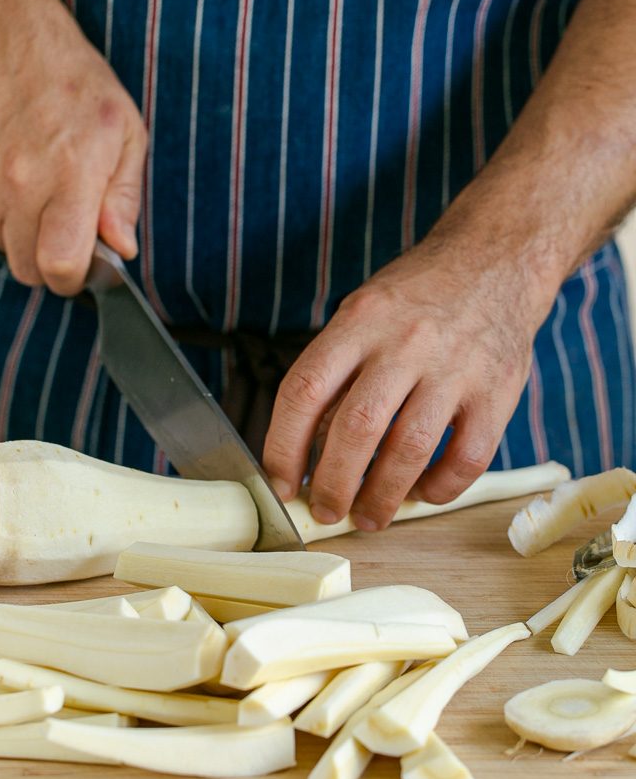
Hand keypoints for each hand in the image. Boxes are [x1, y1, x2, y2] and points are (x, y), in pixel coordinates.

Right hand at [0, 0, 146, 294]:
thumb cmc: (70, 76)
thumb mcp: (124, 130)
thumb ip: (124, 199)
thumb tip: (120, 250)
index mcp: (69, 175)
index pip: (60, 268)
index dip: (76, 279)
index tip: (86, 267)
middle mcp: (17, 182)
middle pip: (29, 270)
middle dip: (51, 260)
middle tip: (66, 226)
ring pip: (4, 245)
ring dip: (24, 231)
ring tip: (39, 183)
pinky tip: (11, 167)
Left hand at [263, 233, 553, 529]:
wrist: (496, 260)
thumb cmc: (416, 298)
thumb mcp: (363, 314)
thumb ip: (336, 373)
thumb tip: (307, 451)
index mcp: (359, 322)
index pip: (303, 391)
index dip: (284, 447)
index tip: (281, 484)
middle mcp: (404, 343)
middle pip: (356, 428)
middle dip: (334, 484)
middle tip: (327, 511)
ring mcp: (455, 367)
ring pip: (410, 449)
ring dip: (383, 496)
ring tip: (369, 517)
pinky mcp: (497, 392)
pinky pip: (467, 457)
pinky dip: (441, 488)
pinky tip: (424, 494)